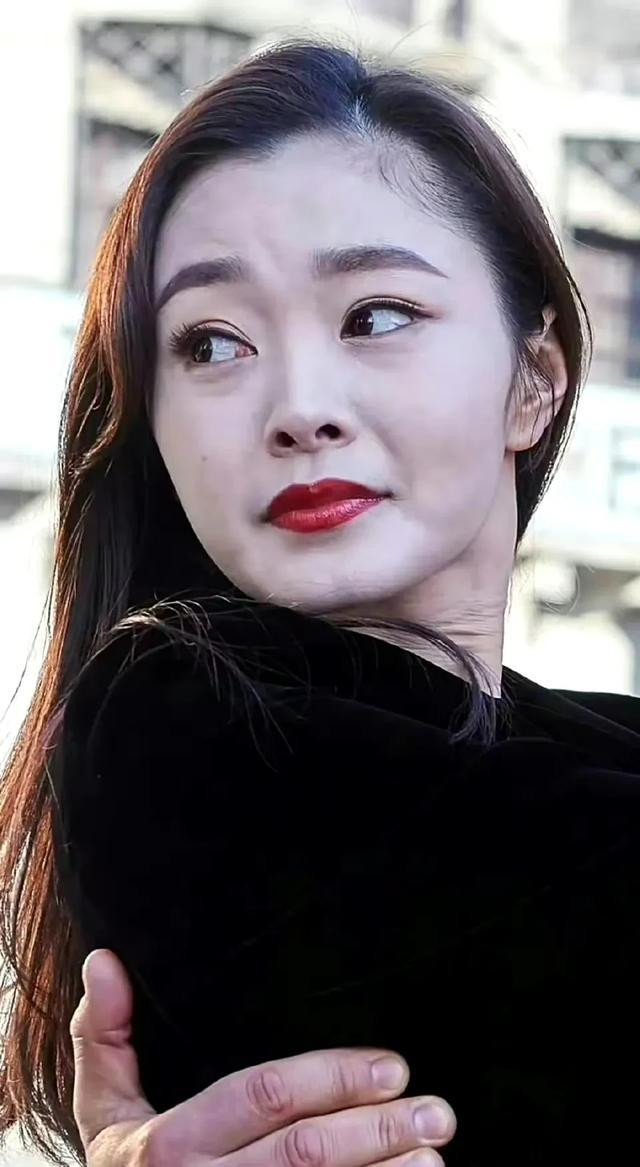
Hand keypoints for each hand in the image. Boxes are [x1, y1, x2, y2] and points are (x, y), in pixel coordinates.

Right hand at [70, 948, 456, 1164]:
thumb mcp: (102, 1110)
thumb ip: (103, 1036)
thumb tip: (103, 960)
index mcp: (170, 1144)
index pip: (263, 1096)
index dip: (332, 1077)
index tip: (392, 1065)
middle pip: (305, 1153)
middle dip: (378, 1129)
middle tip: (436, 1110)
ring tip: (434, 1152)